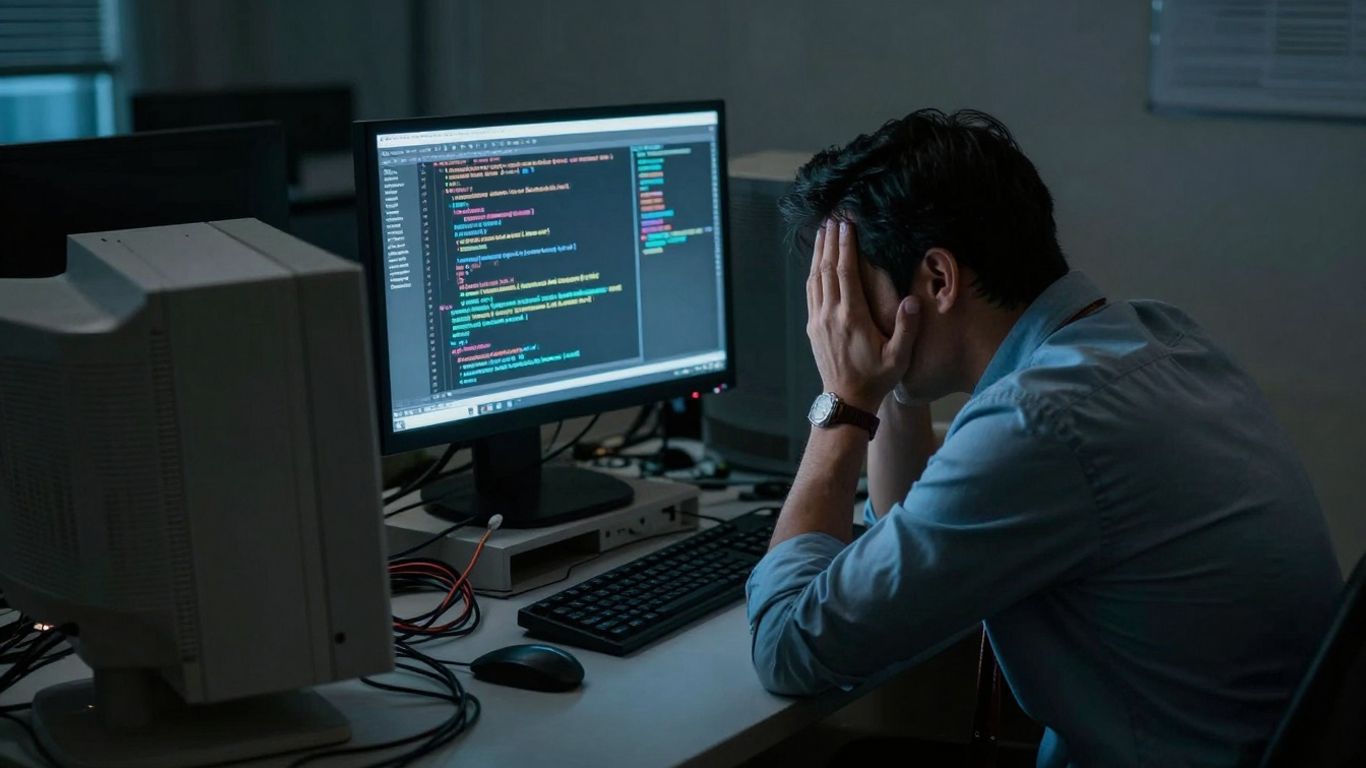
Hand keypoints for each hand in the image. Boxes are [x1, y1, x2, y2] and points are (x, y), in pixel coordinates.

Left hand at [806, 219, 919, 413]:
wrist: (847, 399)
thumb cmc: (876, 378)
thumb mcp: (898, 358)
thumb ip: (907, 329)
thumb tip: (912, 301)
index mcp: (852, 317)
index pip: (845, 272)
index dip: (845, 246)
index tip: (847, 224)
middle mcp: (830, 314)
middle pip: (827, 268)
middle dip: (831, 240)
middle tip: (834, 216)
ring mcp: (818, 320)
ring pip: (815, 277)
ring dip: (819, 252)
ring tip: (823, 230)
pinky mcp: (813, 326)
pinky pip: (811, 291)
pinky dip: (813, 271)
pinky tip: (817, 261)